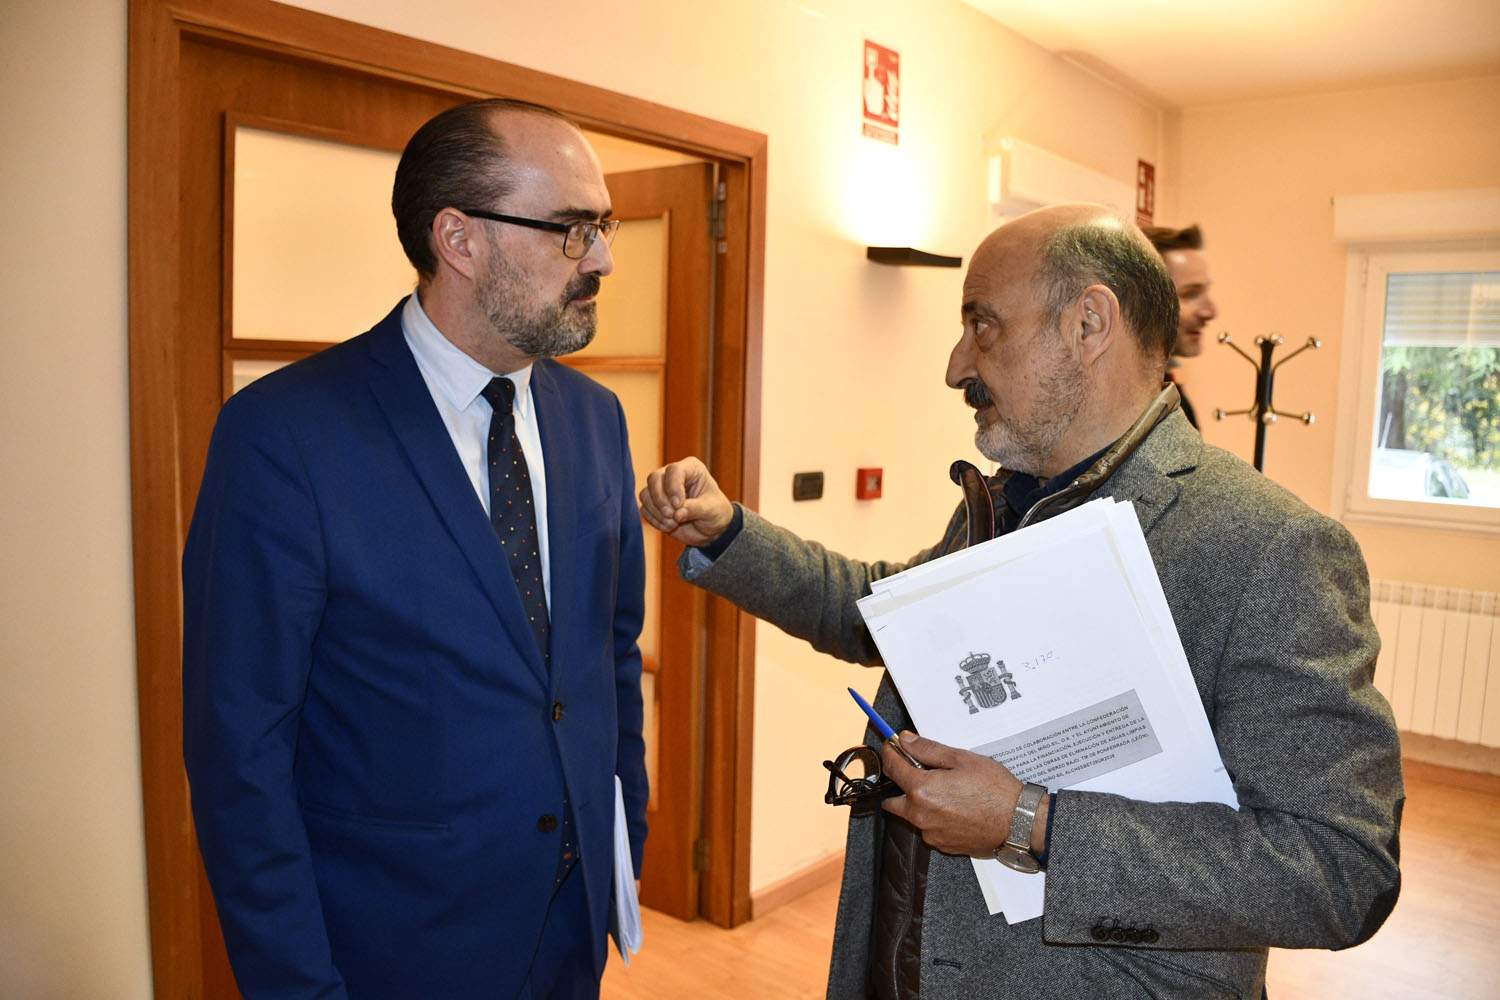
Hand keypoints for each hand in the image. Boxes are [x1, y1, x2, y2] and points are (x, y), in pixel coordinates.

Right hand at [638, 457, 734, 546]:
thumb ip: (693, 509)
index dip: (673, 487)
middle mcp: (673, 476)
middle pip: (654, 478)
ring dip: (656, 512)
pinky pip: (645, 509)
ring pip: (645, 494)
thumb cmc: (715, 512)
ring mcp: (662, 489)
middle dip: (660, 499)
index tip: (679, 505)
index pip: (674, 470)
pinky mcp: (655, 505)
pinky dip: (654, 520)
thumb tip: (675, 514)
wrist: (711, 528)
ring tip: (673, 524)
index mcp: (691, 469)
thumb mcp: (710, 510)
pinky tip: (669, 527)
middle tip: (671, 515)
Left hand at [881, 731, 1042, 857]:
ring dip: (919, 803)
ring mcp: (931, 833)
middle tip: (920, 773)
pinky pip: (929, 829)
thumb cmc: (994, 790)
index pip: (892, 768)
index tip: (892, 747)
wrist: (1019, 822)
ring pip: (912, 816)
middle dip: (901, 786)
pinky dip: (934, 818)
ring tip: (946, 792)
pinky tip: (955, 808)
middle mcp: (920, 815)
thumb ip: (927, 750)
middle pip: (893, 799)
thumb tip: (906, 740)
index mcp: (921, 790)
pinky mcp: (943, 845)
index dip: (890, 753)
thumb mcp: (961, 759)